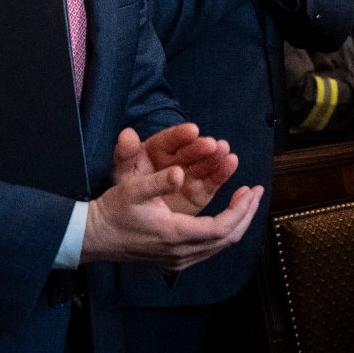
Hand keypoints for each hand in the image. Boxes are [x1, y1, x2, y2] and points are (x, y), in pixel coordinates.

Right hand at [82, 136, 262, 269]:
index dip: (241, 210)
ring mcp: (179, 261)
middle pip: (227, 239)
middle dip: (246, 214)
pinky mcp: (175, 262)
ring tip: (245, 199)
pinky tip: (226, 214)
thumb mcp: (131, 190)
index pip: (222, 228)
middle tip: (256, 192)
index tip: (251, 189)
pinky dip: (224, 231)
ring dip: (237, 222)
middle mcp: (181, 253)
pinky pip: (210, 248)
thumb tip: (179, 173)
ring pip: (220, 246)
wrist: (94, 237)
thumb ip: (157, 181)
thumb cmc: (113, 211)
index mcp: (175, 234)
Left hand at [113, 124, 236, 215]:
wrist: (129, 222)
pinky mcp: (201, 190)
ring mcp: (191, 174)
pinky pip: (213, 179)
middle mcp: (177, 159)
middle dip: (203, 147)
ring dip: (217, 157)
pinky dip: (223, 171)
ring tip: (226, 153)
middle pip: (192, 151)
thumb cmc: (125, 193)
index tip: (192, 130)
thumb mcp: (122, 173)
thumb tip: (127, 134)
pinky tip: (231, 163)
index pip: (170, 140)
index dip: (181, 135)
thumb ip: (125, 154)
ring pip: (206, 163)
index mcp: (156, 150)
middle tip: (212, 145)